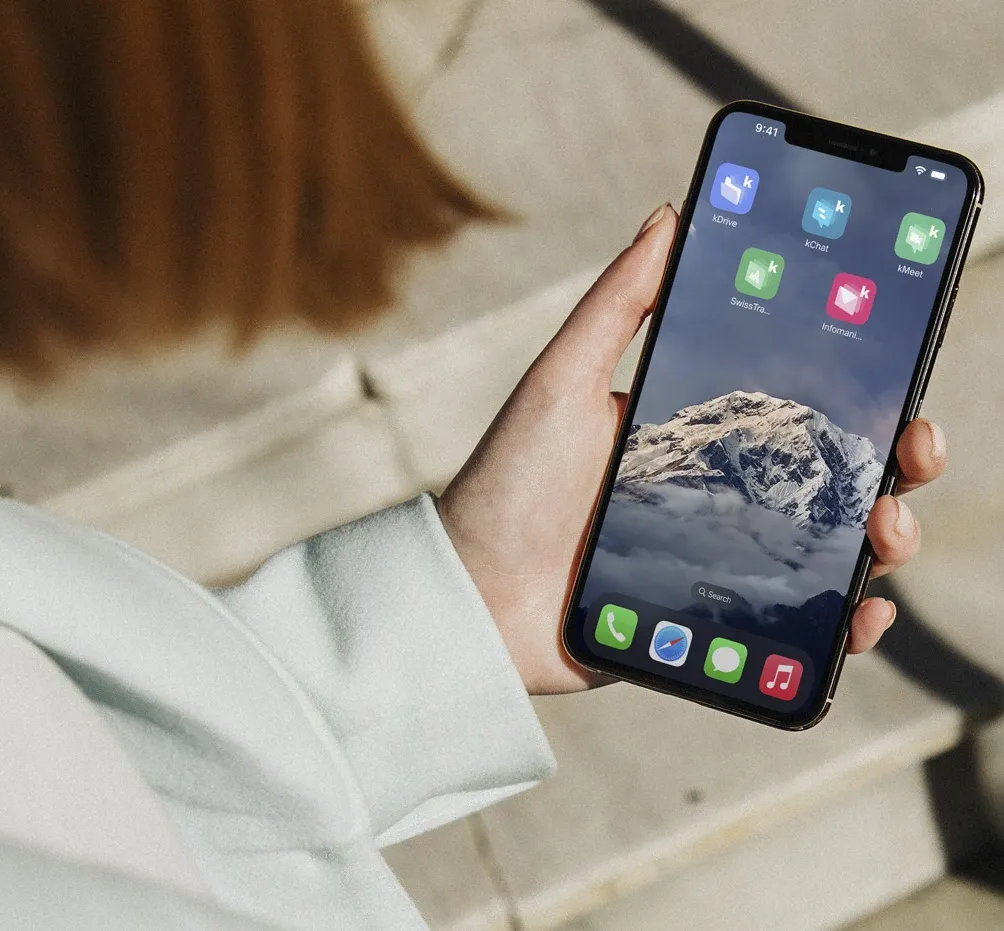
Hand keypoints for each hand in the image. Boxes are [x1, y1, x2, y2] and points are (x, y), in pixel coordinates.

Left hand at [438, 203, 947, 693]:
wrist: (472, 599)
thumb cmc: (508, 483)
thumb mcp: (561, 381)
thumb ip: (618, 305)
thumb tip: (670, 215)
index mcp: (694, 437)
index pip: (797, 409)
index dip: (859, 394)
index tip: (901, 377)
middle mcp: (718, 498)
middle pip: (832, 478)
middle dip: (893, 463)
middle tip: (916, 451)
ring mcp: (719, 562)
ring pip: (832, 550)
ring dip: (885, 538)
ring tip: (887, 533)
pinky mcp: (713, 629)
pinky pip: (797, 629)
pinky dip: (844, 624)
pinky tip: (862, 612)